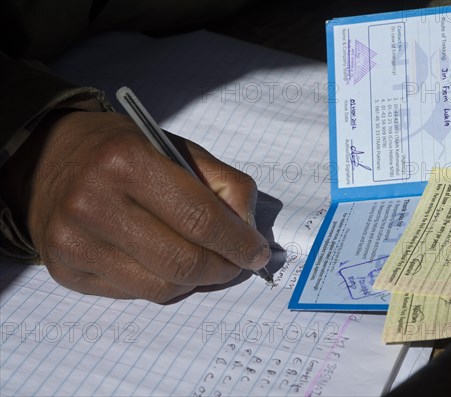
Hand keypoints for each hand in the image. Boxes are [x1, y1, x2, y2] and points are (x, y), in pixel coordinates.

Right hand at [16, 111, 269, 301]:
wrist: (48, 159)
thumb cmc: (123, 151)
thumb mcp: (176, 148)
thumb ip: (222, 183)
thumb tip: (247, 231)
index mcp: (126, 161)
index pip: (199, 218)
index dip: (238, 242)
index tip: (258, 253)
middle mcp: (93, 203)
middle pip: (182, 261)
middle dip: (223, 268)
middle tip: (237, 263)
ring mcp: (74, 242)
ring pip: (161, 288)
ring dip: (196, 281)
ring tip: (204, 262)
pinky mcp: (66, 271)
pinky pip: (135, 294)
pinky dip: (163, 284)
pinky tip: (164, 262)